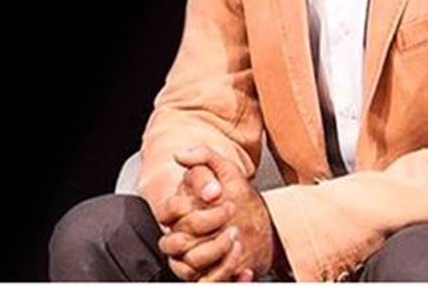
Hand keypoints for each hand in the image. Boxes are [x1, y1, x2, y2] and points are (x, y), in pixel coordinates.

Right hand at [157, 145, 274, 281]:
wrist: (258, 222)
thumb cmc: (235, 195)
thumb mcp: (224, 169)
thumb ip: (203, 156)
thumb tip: (181, 155)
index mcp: (177, 212)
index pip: (168, 212)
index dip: (193, 205)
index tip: (218, 195)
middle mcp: (179, 237)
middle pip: (176, 242)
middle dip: (207, 226)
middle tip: (230, 213)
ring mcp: (192, 258)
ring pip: (190, 266)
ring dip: (217, 254)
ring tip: (237, 239)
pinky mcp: (208, 275)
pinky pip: (208, 283)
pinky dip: (229, 276)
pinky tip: (245, 268)